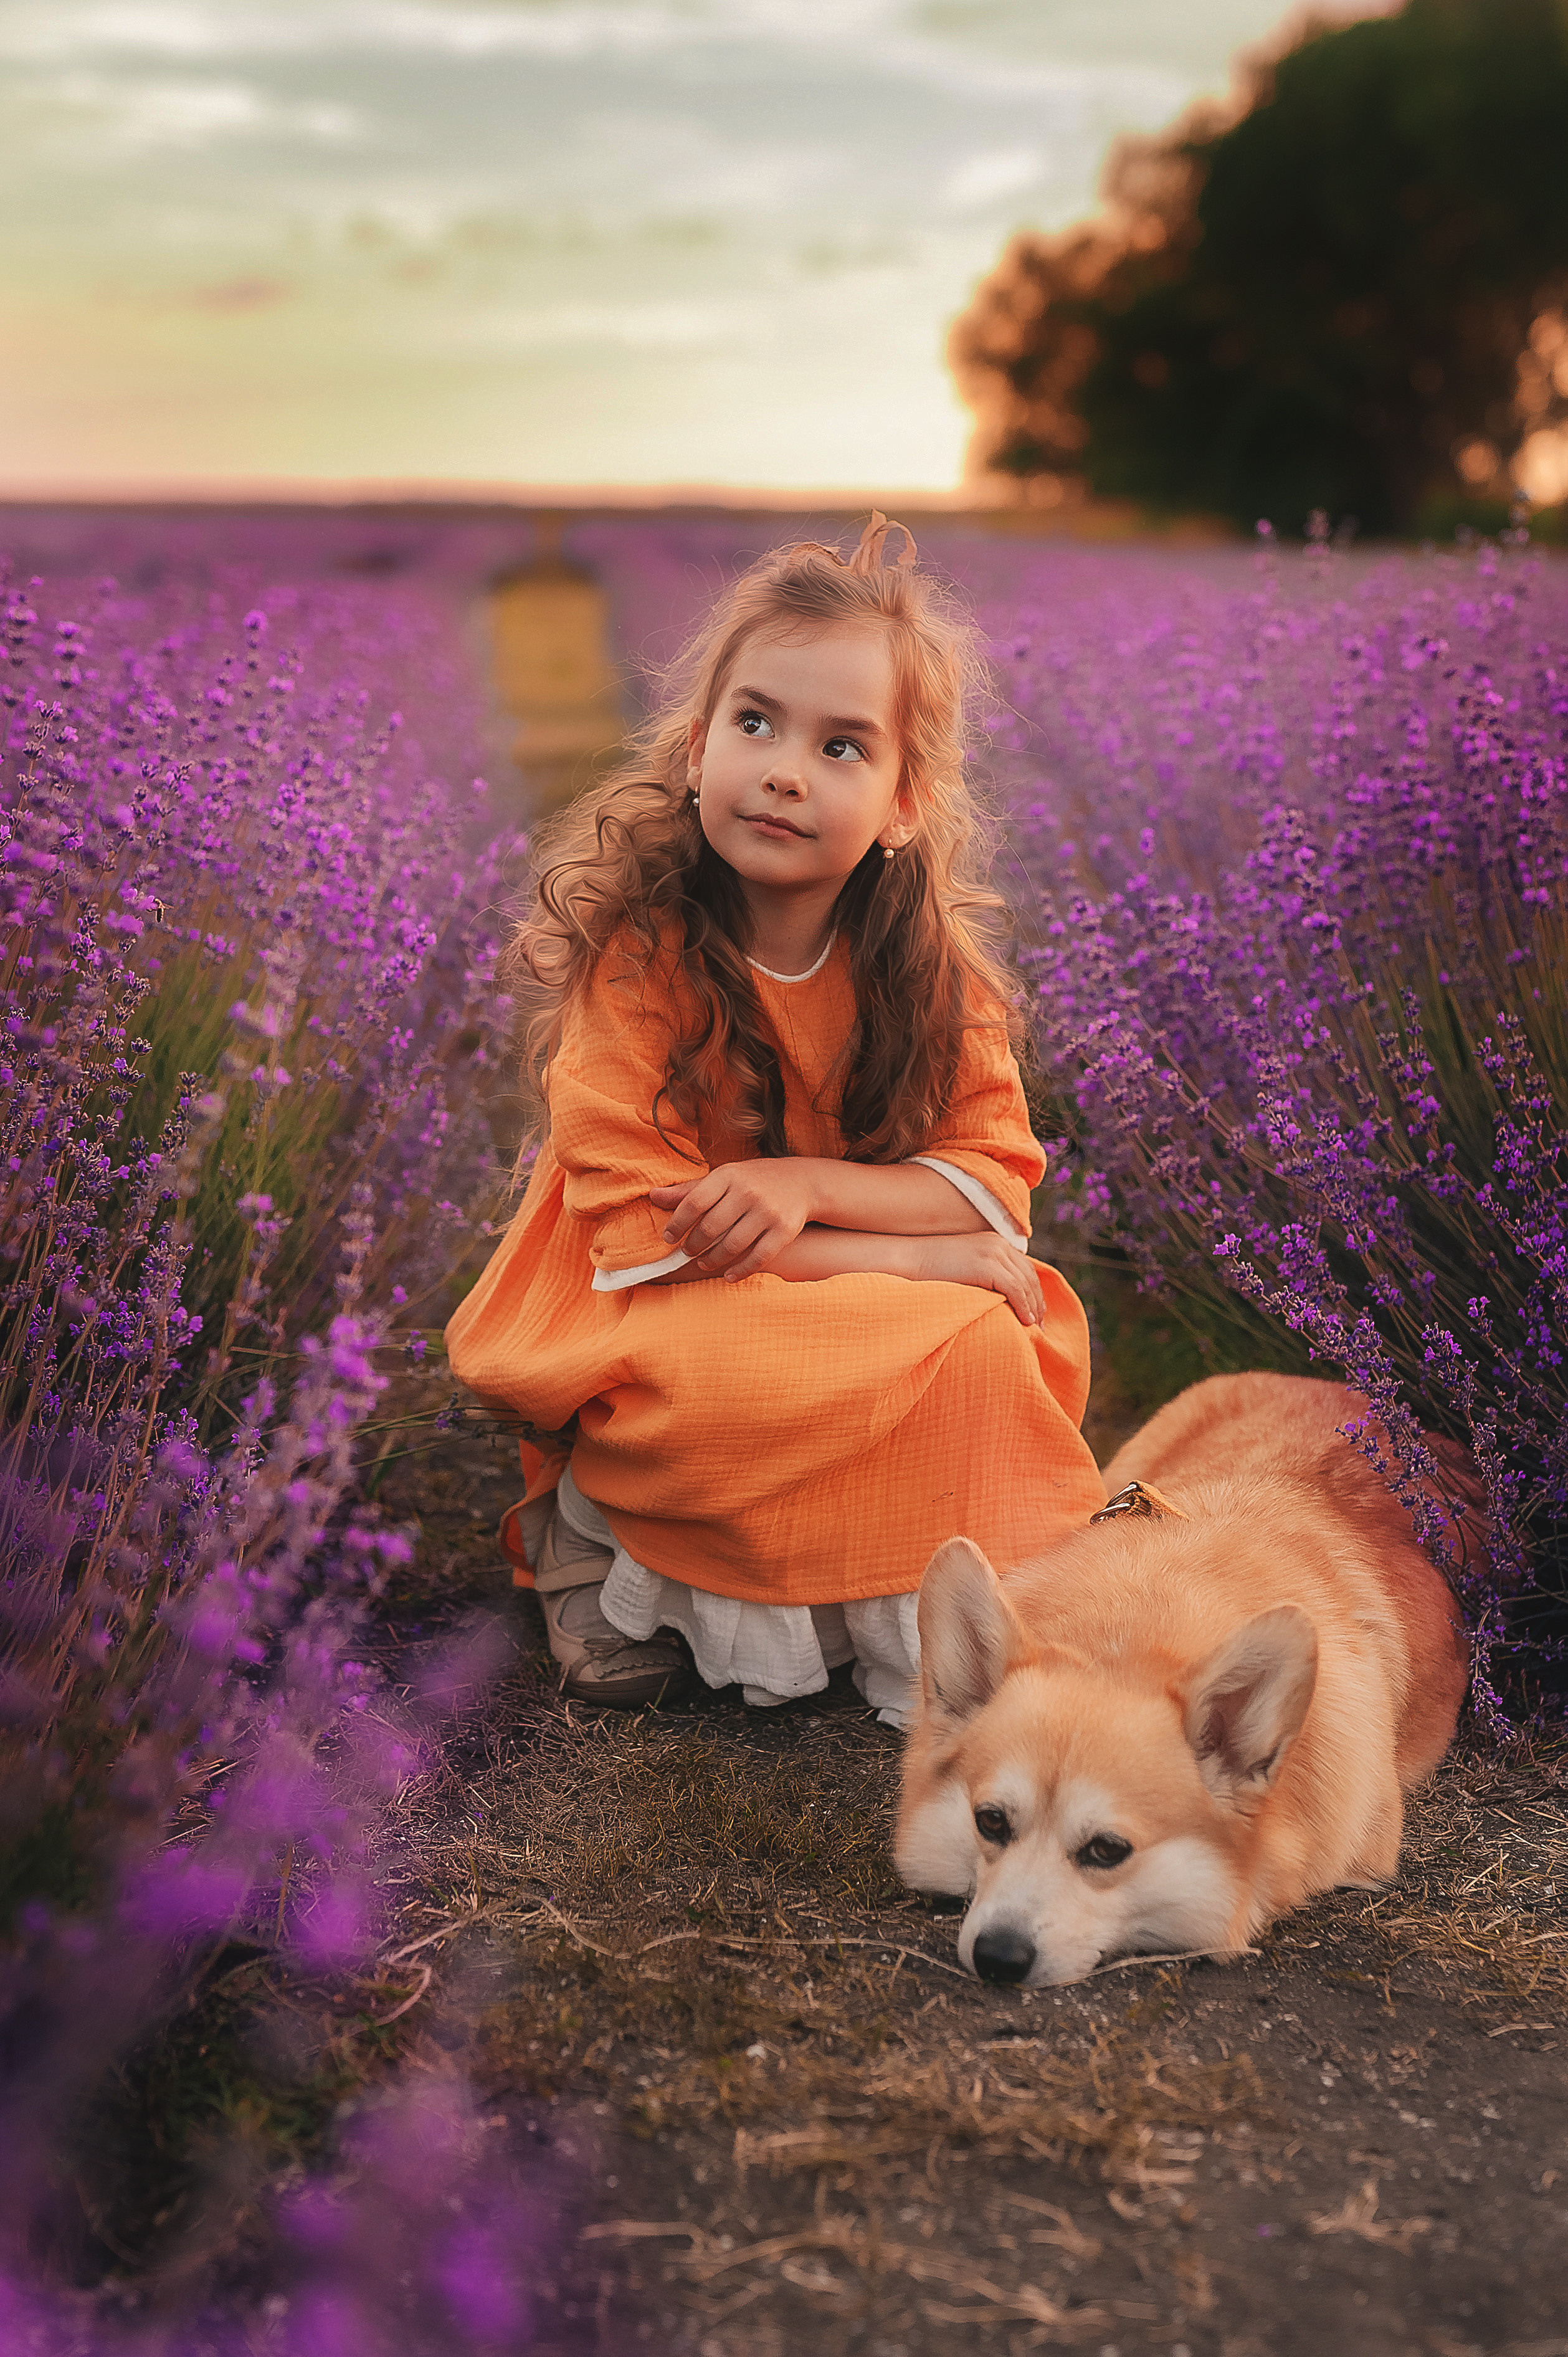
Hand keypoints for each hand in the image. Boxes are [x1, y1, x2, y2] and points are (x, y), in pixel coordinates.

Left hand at [650, 1161, 818, 1280]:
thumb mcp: (723, 1178)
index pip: (694, 1202)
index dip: (677, 1223)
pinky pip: (758, 1257)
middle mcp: (749, 1192)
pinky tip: (729, 1275)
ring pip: (732, 1245)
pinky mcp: (784, 1231)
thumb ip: (689, 1190)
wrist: (802, 1182)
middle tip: (686, 1252)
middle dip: (693, 1245)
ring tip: (703, 1263)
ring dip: (712, 1260)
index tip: (668, 1237)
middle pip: (711, 1227)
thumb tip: (653, 1196)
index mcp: (729, 1175)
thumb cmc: (753, 1180)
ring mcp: (768, 1212)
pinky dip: (740, 1270)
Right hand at [909, 1231, 1044, 1325]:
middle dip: (1037, 1301)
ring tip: (1035, 1327)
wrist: (908, 1259)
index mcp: (994, 1242)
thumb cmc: (930, 1270)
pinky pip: (1015, 1289)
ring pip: (1025, 1284)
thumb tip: (997, 1298)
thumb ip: (983, 1274)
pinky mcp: (987, 1265)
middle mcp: (998, 1244)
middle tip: (1040, 1324)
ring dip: (1033, 1307)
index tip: (1036, 1312)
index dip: (1033, 1291)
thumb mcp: (964, 1266)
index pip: (1024, 1268)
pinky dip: (1024, 1306)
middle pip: (1029, 1275)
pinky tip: (1026, 1321)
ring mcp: (993, 1253)